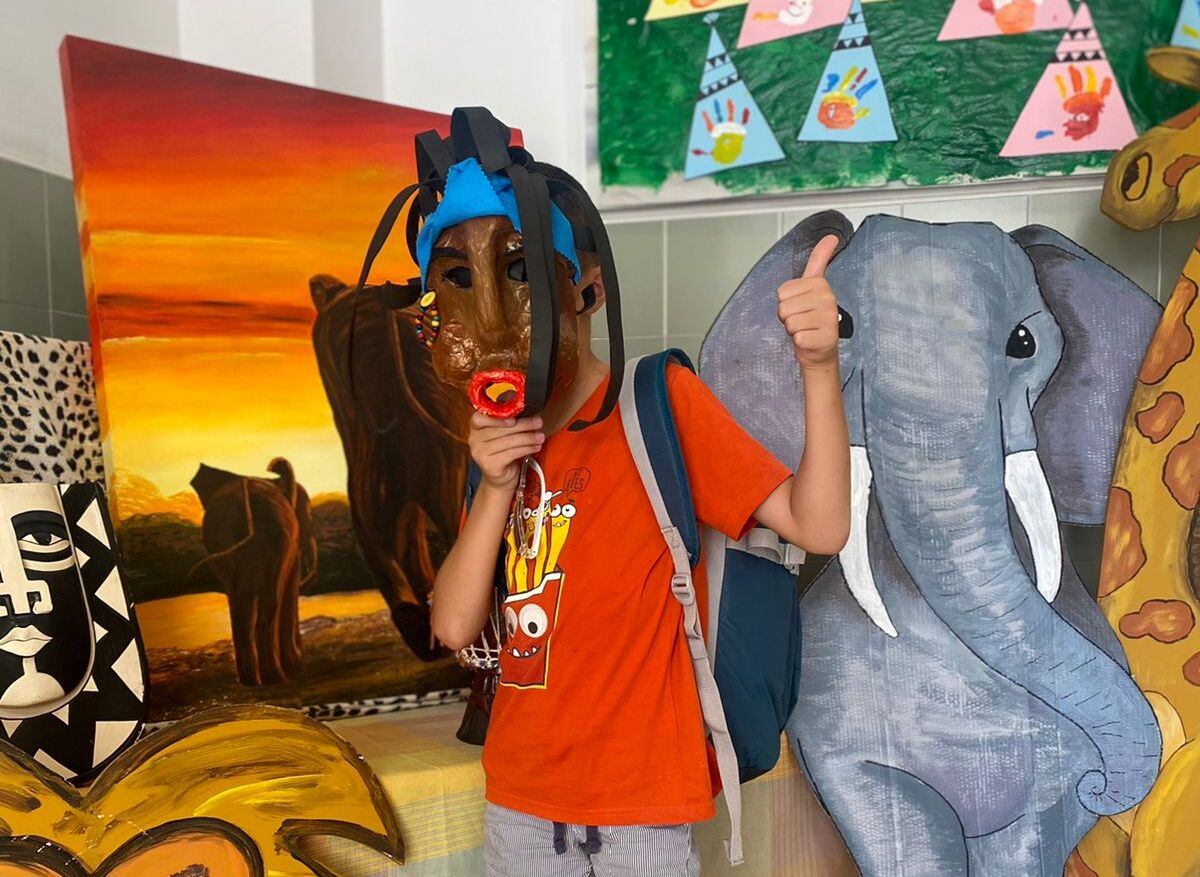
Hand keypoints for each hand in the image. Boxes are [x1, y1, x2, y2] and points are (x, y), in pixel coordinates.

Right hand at [469, 411, 543, 489]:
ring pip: (507, 441)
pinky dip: (526, 449)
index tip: (514, 417)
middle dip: (523, 425)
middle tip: (538, 422)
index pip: (480, 417)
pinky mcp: (489, 465)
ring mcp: (480, 453)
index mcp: (476, 427)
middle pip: (499, 429)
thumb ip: (509, 421)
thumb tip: (528, 410)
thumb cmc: (504, 452)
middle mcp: (474, 440)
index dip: (497, 417)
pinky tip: (535, 447)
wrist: (501, 477)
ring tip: (540, 436)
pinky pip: (511, 453)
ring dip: (528, 438)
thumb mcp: (504, 434)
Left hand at [777, 234, 840, 370]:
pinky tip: (810, 340)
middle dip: (788, 317)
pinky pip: (797, 338)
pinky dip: (799, 342)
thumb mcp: (812, 287)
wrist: (820, 349)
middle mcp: (828, 299)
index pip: (782, 291)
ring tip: (806, 329)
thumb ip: (818, 261)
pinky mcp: (825, 338)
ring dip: (793, 330)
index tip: (800, 305)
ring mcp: (829, 320)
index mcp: (821, 285)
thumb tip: (831, 237)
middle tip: (802, 320)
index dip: (786, 301)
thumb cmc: (812, 319)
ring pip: (790, 322)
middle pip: (784, 307)